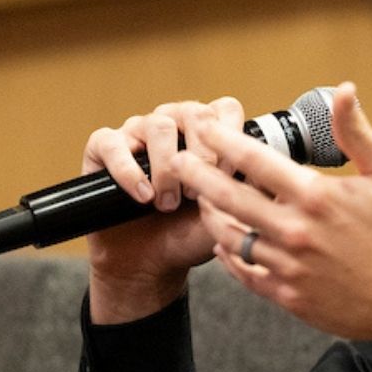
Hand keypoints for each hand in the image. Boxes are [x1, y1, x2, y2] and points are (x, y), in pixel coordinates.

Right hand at [81, 95, 243, 323]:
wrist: (150, 262)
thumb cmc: (189, 233)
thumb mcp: (228, 213)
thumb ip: (248, 188)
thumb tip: (268, 170)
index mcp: (205, 131)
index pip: (225, 109)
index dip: (230, 140)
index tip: (228, 176)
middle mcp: (172, 123)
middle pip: (194, 112)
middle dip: (202, 156)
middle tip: (197, 194)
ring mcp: (136, 131)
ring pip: (158, 125)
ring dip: (168, 170)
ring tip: (168, 204)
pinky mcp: (103, 147)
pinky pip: (113, 143)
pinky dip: (130, 172)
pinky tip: (143, 196)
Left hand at [172, 83, 371, 356]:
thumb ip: (357, 133)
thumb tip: (343, 91)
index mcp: (316, 195)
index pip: (253, 160)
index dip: (222, 139)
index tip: (204, 125)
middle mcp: (295, 231)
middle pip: (226, 197)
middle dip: (196, 174)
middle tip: (177, 160)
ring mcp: (289, 267)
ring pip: (229, 237)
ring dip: (210, 214)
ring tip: (201, 198)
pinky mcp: (289, 297)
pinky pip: (244, 273)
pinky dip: (229, 255)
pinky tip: (224, 244)